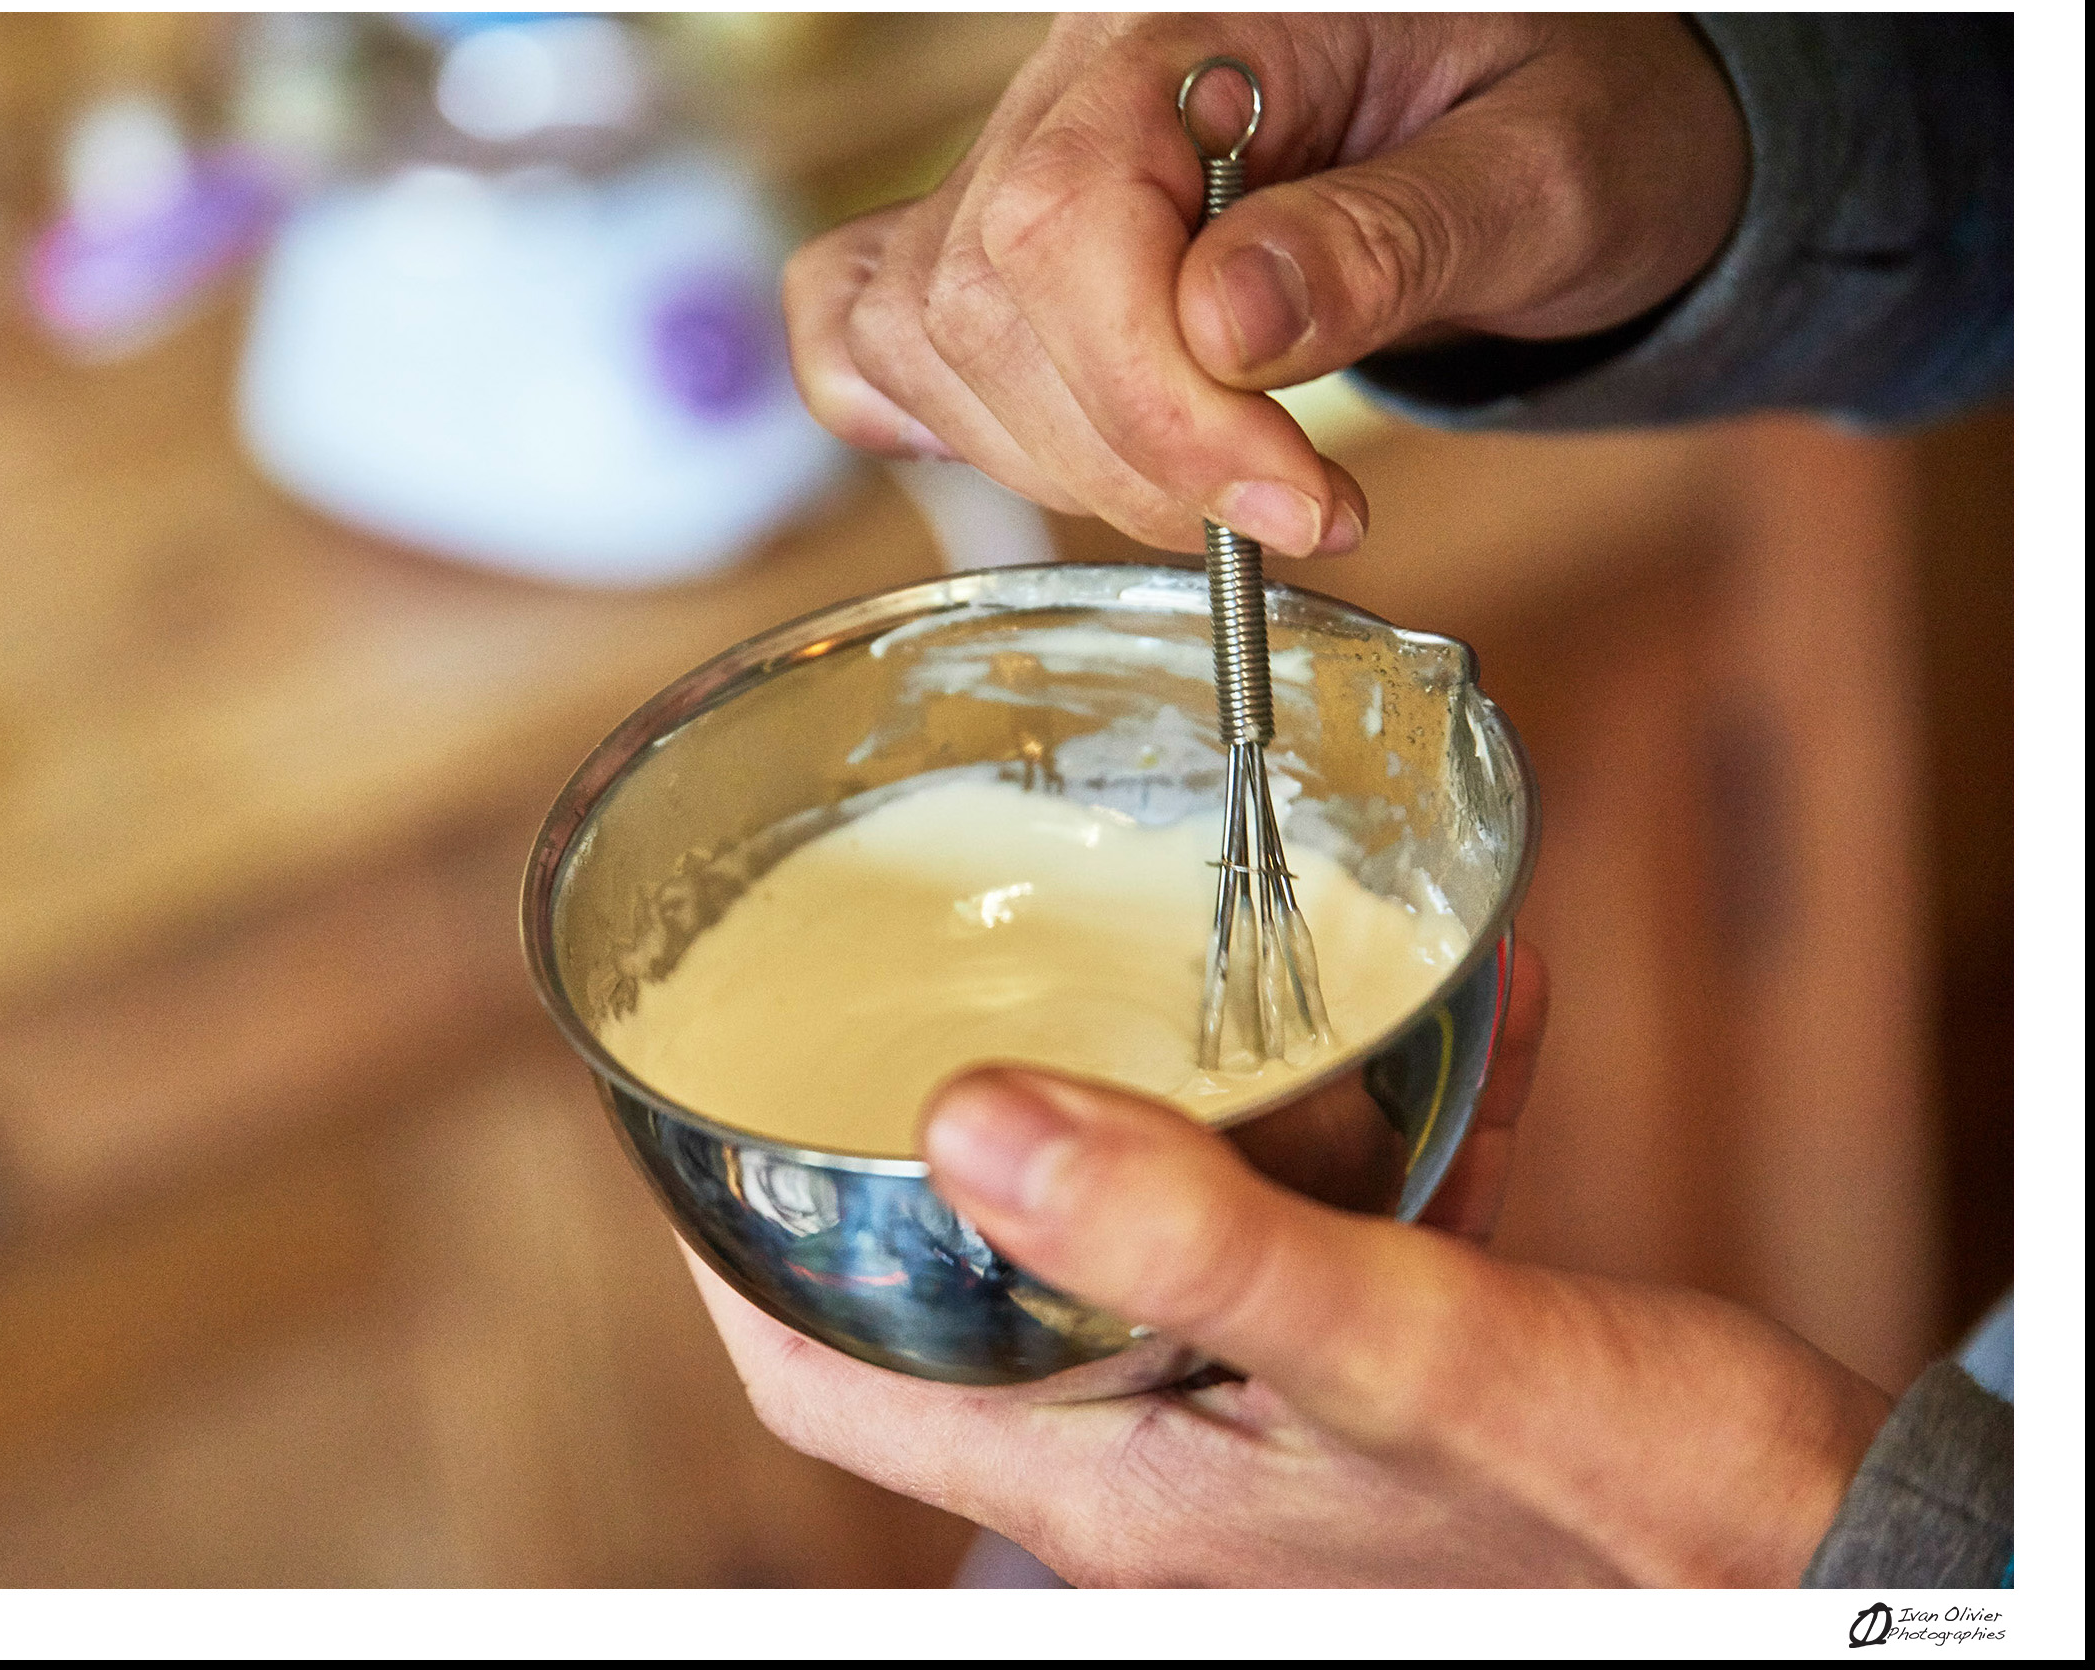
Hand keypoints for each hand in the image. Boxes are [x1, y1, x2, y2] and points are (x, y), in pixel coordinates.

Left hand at [684, 948, 1894, 1585]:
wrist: (1836, 1565)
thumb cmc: (1633, 1509)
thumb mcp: (1403, 1349)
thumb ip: (1187, 1236)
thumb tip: (962, 1119)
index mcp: (1108, 1479)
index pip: (821, 1378)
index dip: (725, 1255)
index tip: (687, 1107)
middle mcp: (1158, 1461)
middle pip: (964, 1297)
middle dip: (935, 1151)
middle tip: (917, 990)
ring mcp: (1266, 1425)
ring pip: (1147, 1244)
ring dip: (1169, 1108)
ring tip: (1192, 958)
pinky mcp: (1380, 1382)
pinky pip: (1317, 1228)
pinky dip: (1355, 1123)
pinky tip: (1447, 1016)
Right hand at [783, 14, 1748, 555]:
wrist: (1551, 106)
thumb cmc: (1570, 106)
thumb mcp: (1545, 163)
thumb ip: (1388, 238)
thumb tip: (1224, 328)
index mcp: (1198, 25)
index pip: (1070, 221)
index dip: (1157, 400)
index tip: (1293, 510)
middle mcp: (1076, 82)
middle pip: (984, 299)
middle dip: (1129, 458)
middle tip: (1288, 519)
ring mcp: (1022, 160)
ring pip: (928, 337)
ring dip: (1061, 464)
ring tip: (1220, 484)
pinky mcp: (1007, 245)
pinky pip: (871, 328)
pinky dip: (926, 417)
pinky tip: (1053, 450)